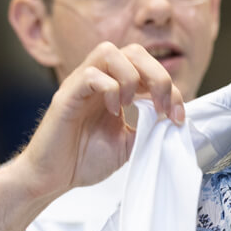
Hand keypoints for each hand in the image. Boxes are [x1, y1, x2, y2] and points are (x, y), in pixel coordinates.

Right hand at [14, 41, 183, 195]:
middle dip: (157, 75)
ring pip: (108, 52)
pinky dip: (110, 89)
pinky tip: (113, 111)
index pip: (148, 67)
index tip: (178, 116)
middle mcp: (98, 80)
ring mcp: (80, 85)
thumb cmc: (83, 160)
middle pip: (133, 51)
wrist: (52, 179)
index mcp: (115, 88)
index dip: (170, 88)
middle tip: (162, 107)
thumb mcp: (128, 144)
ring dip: (131, 77)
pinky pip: (90, 75)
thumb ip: (148, 128)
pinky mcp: (66, 96)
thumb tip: (171, 119)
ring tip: (133, 105)